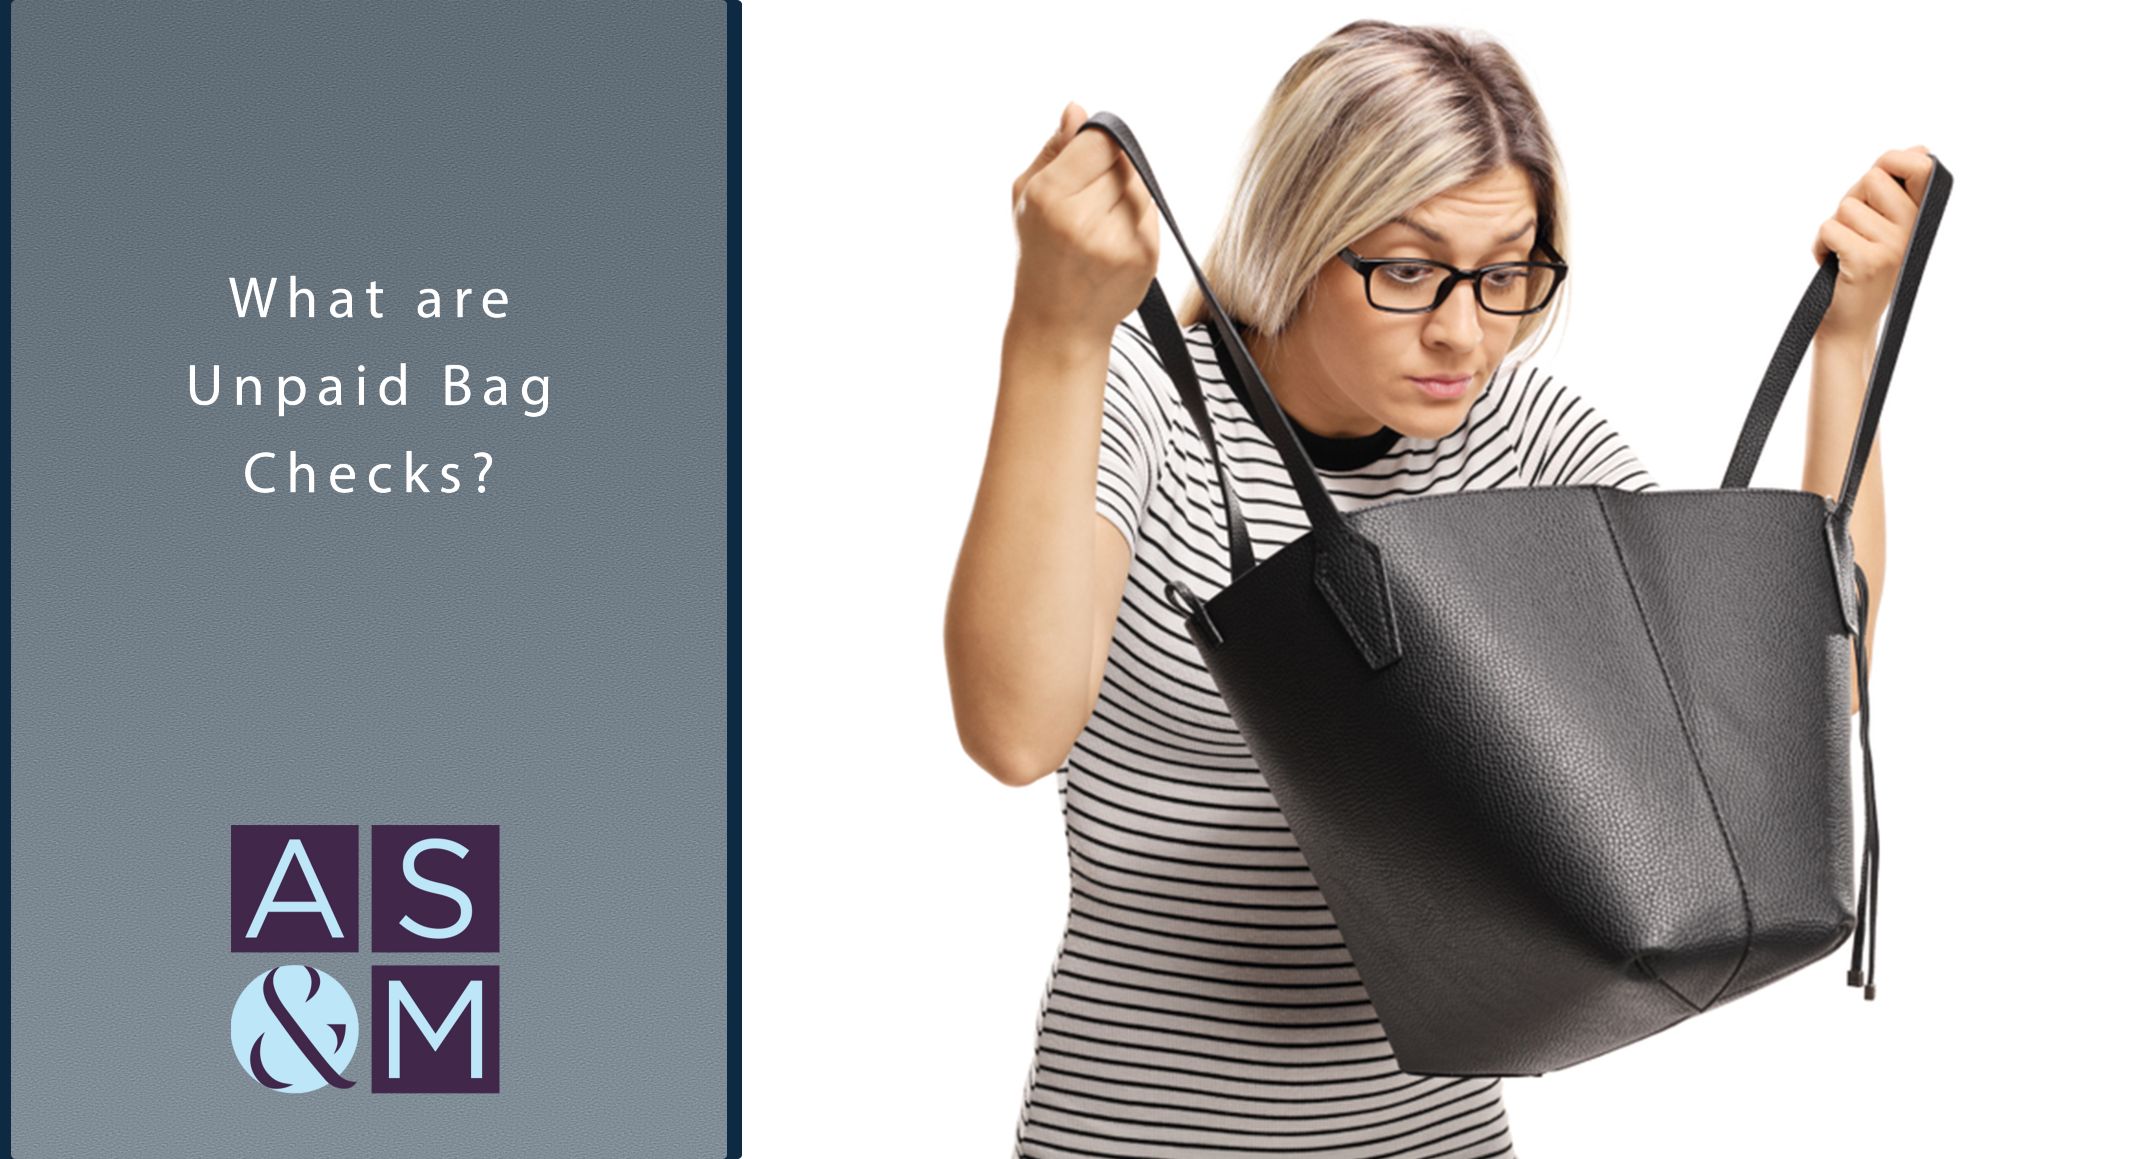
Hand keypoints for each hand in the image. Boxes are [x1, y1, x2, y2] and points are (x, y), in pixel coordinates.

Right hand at [1007, 102, 1160, 343]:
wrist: (1058, 323)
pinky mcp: (1145, 256)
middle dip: (1108, 173)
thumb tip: (1077, 109)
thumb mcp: (1027, 197)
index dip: (1093, 147)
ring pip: (1141, 185)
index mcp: (1050, 197)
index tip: (1081, 167)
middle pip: (1122, 160)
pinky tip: (1113, 243)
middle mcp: (1084, 218)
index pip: (1098, 139)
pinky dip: (1137, 220)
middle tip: (1085, 206)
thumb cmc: (1039, 253)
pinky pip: (1152, 213)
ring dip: (1125, 196)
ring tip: (1098, 226)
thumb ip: (1054, 150)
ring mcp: (1118, 239)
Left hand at [1811, 146, 1934, 341]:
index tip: (1881, 174)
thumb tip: (1919, 149)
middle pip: (1872, 178)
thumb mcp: (1882, 224)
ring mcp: (1892, 246)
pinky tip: (1833, 264)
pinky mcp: (1868, 261)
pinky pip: (1829, 229)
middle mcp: (1913, 231)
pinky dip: (1820, 246)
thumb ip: (1892, 187)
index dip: (1894, 160)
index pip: (1921, 167)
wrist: (1849, 323)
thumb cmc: (1860, 267)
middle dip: (1852, 200)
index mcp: (1920, 218)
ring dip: (1834, 228)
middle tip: (1856, 232)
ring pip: (1845, 207)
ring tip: (1845, 252)